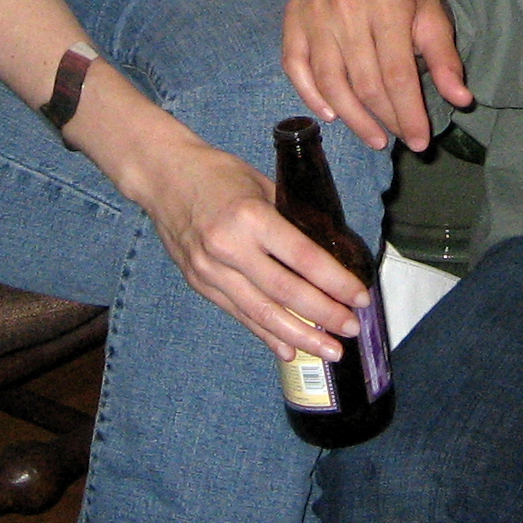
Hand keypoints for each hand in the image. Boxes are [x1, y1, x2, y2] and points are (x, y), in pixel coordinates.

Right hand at [128, 136, 369, 364]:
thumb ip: (289, 218)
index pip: (302, 258)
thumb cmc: (217, 173)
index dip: (335, 281)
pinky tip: (290, 349)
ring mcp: (210, 271)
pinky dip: (266, 334)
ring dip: (300, 335)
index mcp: (250, 217)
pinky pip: (239, 314)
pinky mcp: (199, 284)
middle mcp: (229, 248)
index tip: (360, 297)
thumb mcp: (261, 184)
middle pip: (285, 292)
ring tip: (330, 350)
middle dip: (324, 314)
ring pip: (261, 313)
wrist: (162, 176)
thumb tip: (327, 251)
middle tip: (352, 328)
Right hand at [283, 0, 470, 149]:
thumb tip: (462, 99)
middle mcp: (347, 5)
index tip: (420, 141)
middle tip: (399, 139)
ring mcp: (315, 11)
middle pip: (365, 83)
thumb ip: (446, 60)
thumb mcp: (433, 17)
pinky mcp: (294, 16)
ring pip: (331, 82)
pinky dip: (311, 97)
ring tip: (374, 137)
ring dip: (353, 118)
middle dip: (385, 119)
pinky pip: (296, 67)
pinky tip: (333, 116)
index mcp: (388, 2)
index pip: (397, 74)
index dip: (409, 114)